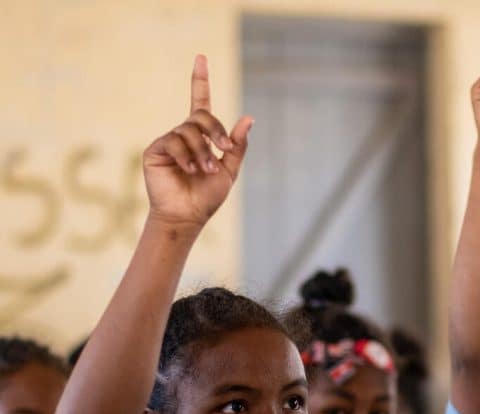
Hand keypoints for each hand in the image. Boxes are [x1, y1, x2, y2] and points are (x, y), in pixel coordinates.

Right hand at [143, 55, 252, 231]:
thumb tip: (249, 118)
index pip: (200, 103)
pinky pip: (173, 141)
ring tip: (205, 171)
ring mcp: (169, 141)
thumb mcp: (229, 170)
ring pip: (189, 130)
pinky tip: (190, 170)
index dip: (200, 80)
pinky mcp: (156, 150)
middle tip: (223, 150)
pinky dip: (186, 155)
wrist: (188, 216)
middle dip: (216, 130)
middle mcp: (184, 135)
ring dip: (202, 151)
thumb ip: (237, 146)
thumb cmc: (207, 197)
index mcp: (202, 138)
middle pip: (202, 116)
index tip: (201, 57)